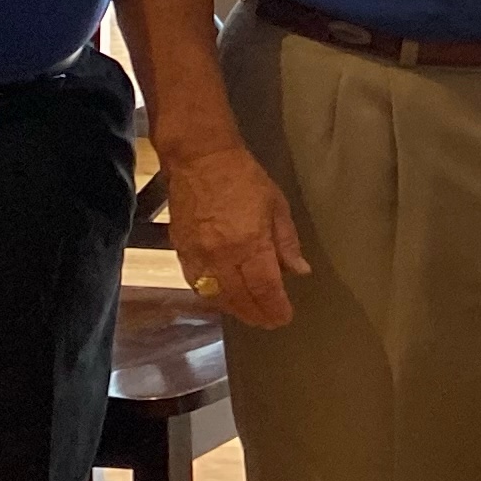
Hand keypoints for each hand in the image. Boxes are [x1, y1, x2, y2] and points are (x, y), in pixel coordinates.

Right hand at [159, 139, 309, 331]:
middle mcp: (222, 256)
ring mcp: (198, 255)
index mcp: (250, 243)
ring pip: (216, 297)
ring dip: (234, 309)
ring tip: (249, 312)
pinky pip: (196, 284)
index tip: (284, 317)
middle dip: (256, 314)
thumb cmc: (244, 178)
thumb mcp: (277, 205)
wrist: (200, 159)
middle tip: (269, 321)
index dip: (275, 308)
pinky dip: (211, 296)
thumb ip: (287, 242)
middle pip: (240, 299)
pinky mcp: (180, 251)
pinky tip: (223, 297)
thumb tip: (299, 270)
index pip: (265, 288)